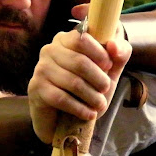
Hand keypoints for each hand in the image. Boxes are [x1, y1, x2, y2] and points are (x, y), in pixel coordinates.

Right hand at [27, 26, 131, 143]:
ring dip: (92, 97)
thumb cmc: (88, 87)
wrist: (64, 117)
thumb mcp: (109, 70)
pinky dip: (80, 108)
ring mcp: (41, 68)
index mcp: (66, 38)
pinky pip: (62, 98)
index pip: (82, 38)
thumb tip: (114, 45)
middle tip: (105, 89)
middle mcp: (50, 49)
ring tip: (99, 104)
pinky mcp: (36, 88)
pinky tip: (89, 113)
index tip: (109, 66)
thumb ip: (119, 53)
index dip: (100, 53)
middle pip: (80, 62)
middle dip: (99, 79)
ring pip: (73, 82)